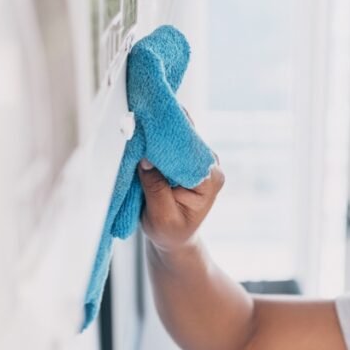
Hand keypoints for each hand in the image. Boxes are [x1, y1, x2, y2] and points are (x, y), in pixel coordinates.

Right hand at [138, 109, 224, 253]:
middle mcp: (209, 167)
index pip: (189, 151)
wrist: (173, 238)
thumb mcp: (162, 215)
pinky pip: (172, 141)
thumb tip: (146, 159)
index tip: (149, 124)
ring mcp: (199, 160)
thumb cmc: (170, 232)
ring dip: (159, 129)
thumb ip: (156, 188)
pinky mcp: (186, 158)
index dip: (169, 137)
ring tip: (139, 115)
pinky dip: (158, 136)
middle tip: (139, 112)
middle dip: (163, 128)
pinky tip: (143, 126)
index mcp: (210, 181)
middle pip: (186, 138)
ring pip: (179, 136)